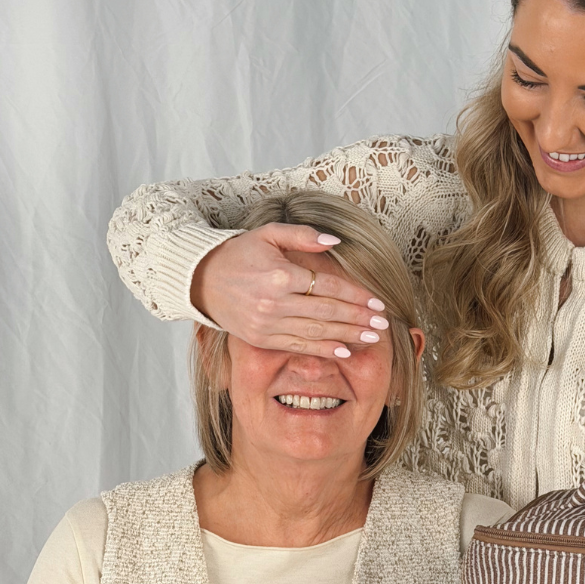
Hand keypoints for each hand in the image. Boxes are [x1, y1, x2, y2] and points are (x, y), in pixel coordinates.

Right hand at [190, 222, 388, 356]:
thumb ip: (303, 235)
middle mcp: (274, 302)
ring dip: (348, 335)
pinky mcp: (261, 339)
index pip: (327, 286)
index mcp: (279, 274)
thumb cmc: (238, 254)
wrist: (201, 280)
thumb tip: (336, 242)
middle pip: (327, 311)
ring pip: (317, 332)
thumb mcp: (267, 234)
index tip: (377, 301)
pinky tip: (345, 350)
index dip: (356, 294)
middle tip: (383, 322)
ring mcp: (267, 324)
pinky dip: (323, 350)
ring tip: (373, 337)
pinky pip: (298, 346)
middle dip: (358, 318)